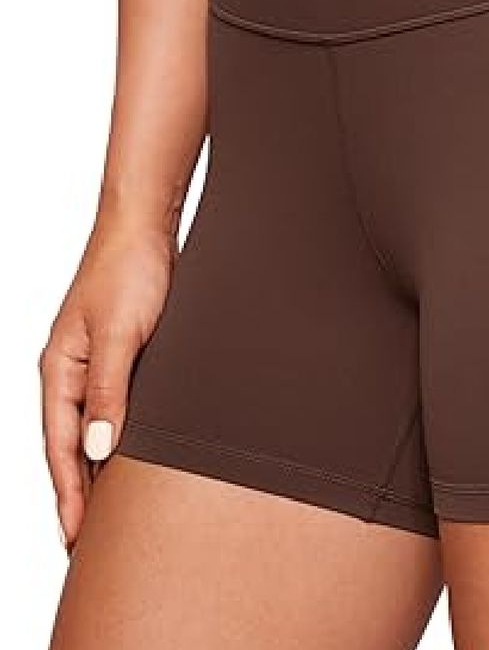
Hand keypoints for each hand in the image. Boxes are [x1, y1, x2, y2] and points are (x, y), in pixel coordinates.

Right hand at [39, 217, 174, 551]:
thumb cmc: (128, 270)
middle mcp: (71, 373)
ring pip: (90, 430)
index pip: (59, 449)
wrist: (145, 227)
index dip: (69, 496)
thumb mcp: (120, 333)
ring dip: (97, 471)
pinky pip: (112, 409)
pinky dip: (116, 438)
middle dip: (78, 495)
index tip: (75, 540)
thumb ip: (109, 389)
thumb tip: (99, 448)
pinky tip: (131, 455)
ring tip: (109, 514)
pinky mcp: (120, 354)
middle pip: (69, 447)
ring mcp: (94, 365)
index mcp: (58, 371)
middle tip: (88, 545)